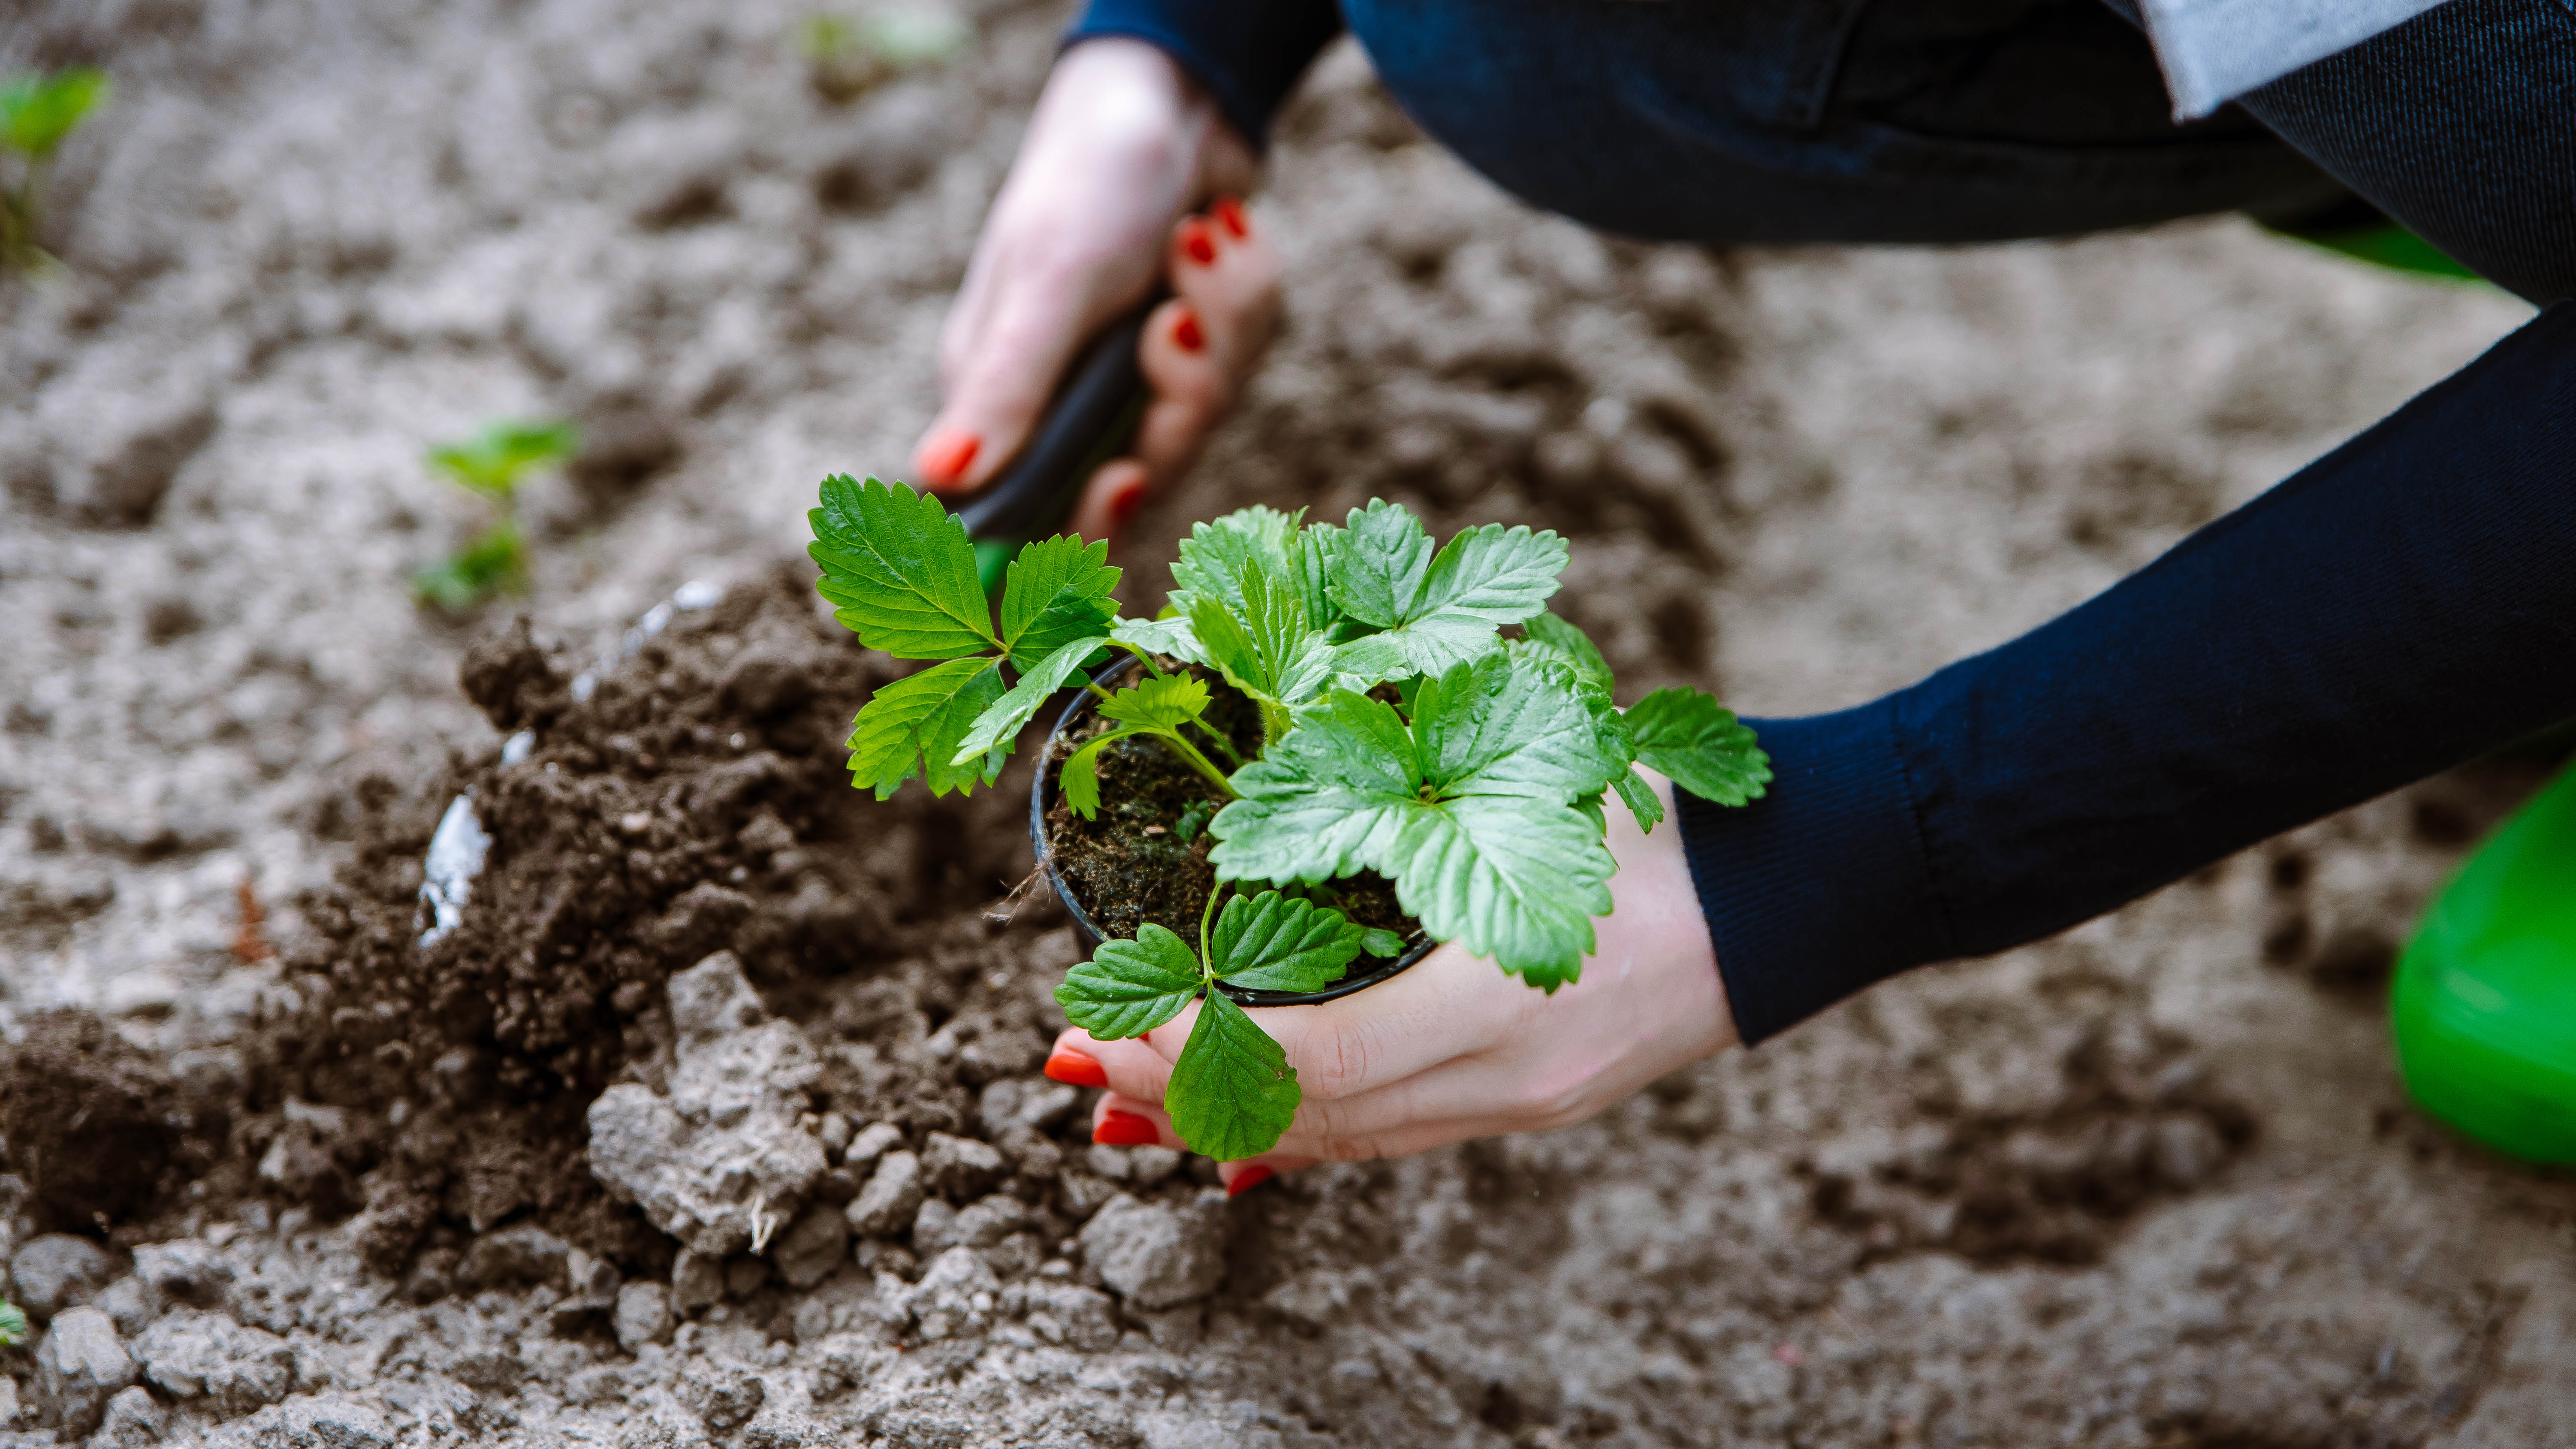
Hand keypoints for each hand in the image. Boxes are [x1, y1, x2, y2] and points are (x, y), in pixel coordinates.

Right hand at [911, 39, 1282, 544]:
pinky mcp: (1198, 348)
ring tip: (1197, 244)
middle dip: (1180, 398)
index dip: (1083, 524)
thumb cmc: (1088, 181)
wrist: (1173, 96)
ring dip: (1221, 326)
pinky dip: (1244, 296)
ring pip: (1206, 414)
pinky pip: (1244, 362)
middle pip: (1145, 476)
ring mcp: (1137, 376)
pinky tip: (1222, 236)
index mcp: (1006, 400)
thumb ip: (1004, 389)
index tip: (1124, 480)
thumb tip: (937, 478)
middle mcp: (1067, 402)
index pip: (1034, 517)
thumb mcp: (1046, 285)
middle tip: (1176, 323)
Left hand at [1044, 772, 1741, 1190]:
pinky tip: (1241, 1129)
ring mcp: (1524, 1102)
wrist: (1795, 889)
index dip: (1192, 1048)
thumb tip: (1272, 769)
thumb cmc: (1662, 812)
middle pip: (1310, 1119)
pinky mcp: (1534, 1105)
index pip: (1312, 1058)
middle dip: (1180, 1094)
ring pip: (1345, 1140)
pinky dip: (1305, 1131)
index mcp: (1503, 992)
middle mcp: (1507, 1074)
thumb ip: (1409, 785)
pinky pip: (1393, 1137)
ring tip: (1131, 1100)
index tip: (1102, 1019)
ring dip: (1229, 1123)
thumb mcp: (1535, 782)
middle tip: (1080, 1060)